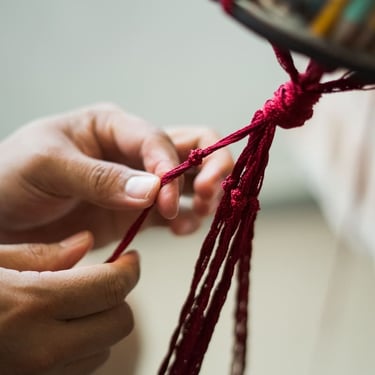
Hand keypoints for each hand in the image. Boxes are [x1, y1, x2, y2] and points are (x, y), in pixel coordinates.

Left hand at [0, 104, 232, 245]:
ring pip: (191, 179)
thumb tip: (153, 190)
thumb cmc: (12, 178)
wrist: (0, 219)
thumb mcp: (48, 166)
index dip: (170, 165)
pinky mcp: (138, 212)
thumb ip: (100, 177)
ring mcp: (138, 182)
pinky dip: (187, 219)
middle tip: (208, 195)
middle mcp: (132, 150)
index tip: (166, 198)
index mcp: (111, 126)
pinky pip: (174, 211)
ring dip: (205, 195)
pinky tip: (183, 230)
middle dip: (209, 168)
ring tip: (197, 215)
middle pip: (192, 146)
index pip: (156, 138)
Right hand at [0, 231, 139, 373]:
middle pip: (120, 324)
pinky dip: (80, 349)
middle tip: (101, 281)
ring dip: (99, 326)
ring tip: (71, 308)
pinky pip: (79, 370)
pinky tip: (55, 333)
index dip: (129, 270)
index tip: (130, 259)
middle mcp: (41, 351)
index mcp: (31, 306)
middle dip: (117, 298)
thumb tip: (85, 243)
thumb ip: (39, 255)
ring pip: (103, 351)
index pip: (111, 287)